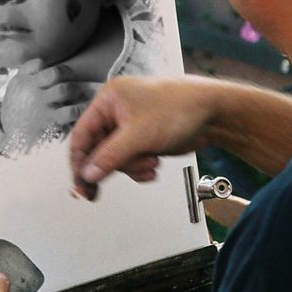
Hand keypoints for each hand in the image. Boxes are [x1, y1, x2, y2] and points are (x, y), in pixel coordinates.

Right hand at [0, 59, 99, 146]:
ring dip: (75, 90)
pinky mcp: (51, 120)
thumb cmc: (16, 112)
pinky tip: (82, 107)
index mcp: (22, 81)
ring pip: (65, 89)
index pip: (38, 63)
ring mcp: (41, 105)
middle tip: (69, 80)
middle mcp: (31, 90)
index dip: (48, 67)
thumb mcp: (15, 90)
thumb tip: (47, 66)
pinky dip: (80, 108)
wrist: (9, 139)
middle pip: (56, 73)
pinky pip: (71, 111)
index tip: (51, 75)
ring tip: (76, 93)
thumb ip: (28, 76)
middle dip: (67, 74)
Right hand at [69, 75, 216, 199]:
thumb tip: (88, 174)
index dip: (79, 161)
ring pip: (116, 158)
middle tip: (98, 191)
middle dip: (113, 165)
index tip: (80, 184)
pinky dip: (140, 167)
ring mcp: (130, 125)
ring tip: (150, 163)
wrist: (213, 113)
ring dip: (132, 166)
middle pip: (98, 149)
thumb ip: (110, 157)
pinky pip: (131, 159)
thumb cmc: (180, 108)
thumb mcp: (139, 135)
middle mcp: (116, 111)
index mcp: (109, 100)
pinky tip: (153, 166)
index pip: (82, 134)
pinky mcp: (143, 138)